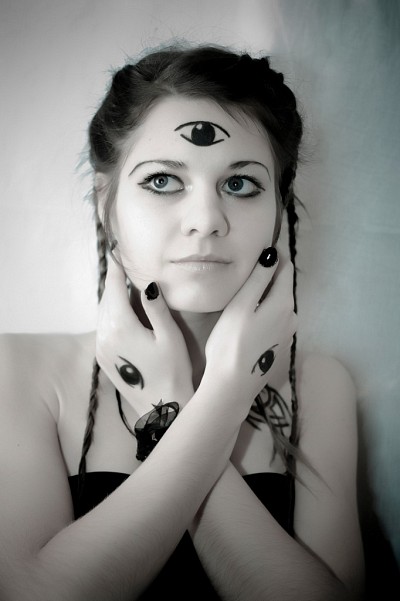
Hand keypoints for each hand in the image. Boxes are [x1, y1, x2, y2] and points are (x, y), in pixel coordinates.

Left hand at [96, 258, 193, 416]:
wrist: (161, 409)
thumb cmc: (172, 371)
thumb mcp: (169, 336)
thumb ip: (155, 307)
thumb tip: (147, 283)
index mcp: (120, 326)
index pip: (114, 287)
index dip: (117, 267)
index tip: (118, 252)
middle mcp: (104, 335)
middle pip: (106, 298)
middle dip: (114, 281)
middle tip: (124, 265)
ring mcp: (101, 348)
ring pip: (103, 312)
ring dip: (113, 298)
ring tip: (126, 285)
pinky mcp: (102, 358)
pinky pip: (103, 327)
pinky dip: (111, 314)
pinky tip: (125, 312)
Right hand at [203, 251, 296, 412]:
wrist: (232, 386)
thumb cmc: (231, 342)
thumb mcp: (241, 305)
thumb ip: (258, 278)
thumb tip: (272, 255)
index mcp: (283, 303)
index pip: (286, 269)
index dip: (275, 256)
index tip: (260, 248)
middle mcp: (291, 317)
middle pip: (283, 287)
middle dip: (270, 275)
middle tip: (248, 267)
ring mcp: (287, 334)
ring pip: (279, 305)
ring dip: (266, 295)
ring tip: (246, 290)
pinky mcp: (278, 347)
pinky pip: (275, 320)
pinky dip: (265, 312)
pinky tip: (249, 316)